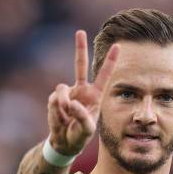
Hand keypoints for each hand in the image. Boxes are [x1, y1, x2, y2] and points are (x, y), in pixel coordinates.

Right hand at [47, 30, 119, 154]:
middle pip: (80, 65)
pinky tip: (60, 119)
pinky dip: (56, 112)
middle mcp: (81, 90)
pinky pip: (54, 100)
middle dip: (80, 48)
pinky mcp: (55, 99)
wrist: (64, 142)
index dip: (110, 61)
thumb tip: (70, 102)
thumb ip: (82, 115)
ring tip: (66, 118)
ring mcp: (67, 93)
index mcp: (95, 95)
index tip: (118, 46)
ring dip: (62, 105)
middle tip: (80, 32)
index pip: (104, 75)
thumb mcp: (87, 129)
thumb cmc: (80, 135)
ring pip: (61, 90)